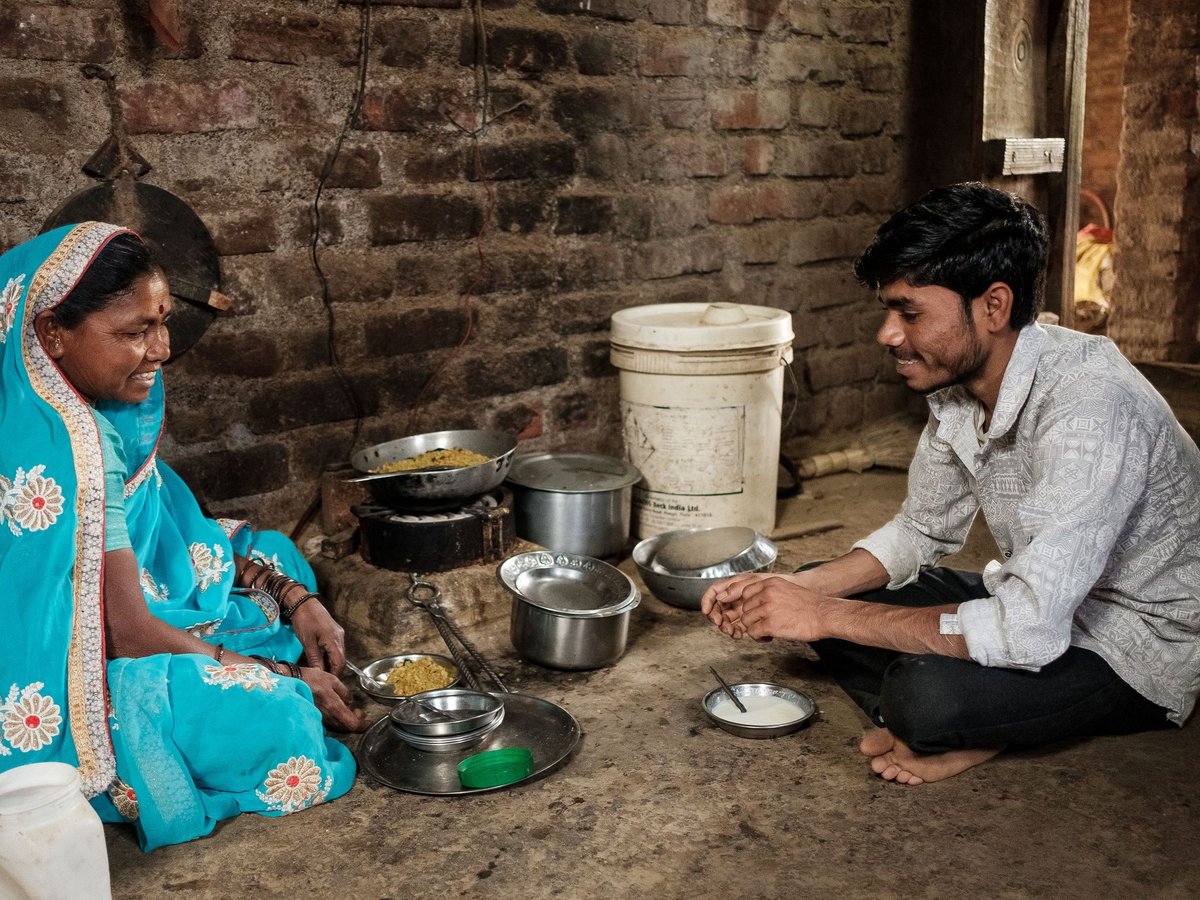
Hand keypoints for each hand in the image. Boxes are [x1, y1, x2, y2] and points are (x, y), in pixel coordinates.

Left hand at [288, 597, 346, 674]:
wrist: (303, 603)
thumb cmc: (304, 621)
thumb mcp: (307, 642)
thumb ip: (314, 659)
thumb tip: (319, 673)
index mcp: (334, 639)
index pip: (339, 663)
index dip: (334, 674)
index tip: (326, 682)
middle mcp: (340, 637)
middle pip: (341, 659)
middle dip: (333, 670)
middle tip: (322, 679)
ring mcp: (338, 634)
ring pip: (339, 654)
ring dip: (331, 663)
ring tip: (320, 670)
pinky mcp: (335, 632)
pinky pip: (336, 648)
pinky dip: (330, 656)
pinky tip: (321, 659)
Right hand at [300, 667, 368, 732]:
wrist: (291, 683)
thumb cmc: (311, 680)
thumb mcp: (333, 680)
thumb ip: (344, 692)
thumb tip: (350, 702)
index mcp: (334, 707)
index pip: (352, 724)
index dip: (362, 726)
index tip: (368, 723)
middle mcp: (327, 717)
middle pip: (346, 728)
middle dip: (356, 722)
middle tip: (359, 712)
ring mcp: (320, 719)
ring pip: (338, 726)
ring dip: (346, 720)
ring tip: (350, 709)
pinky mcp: (315, 718)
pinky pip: (330, 723)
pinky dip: (337, 719)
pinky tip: (337, 710)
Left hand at [701, 572, 827, 641]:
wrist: (824, 614)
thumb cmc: (810, 605)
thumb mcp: (787, 589)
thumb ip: (770, 592)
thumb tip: (756, 602)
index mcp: (771, 583)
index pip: (746, 593)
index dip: (749, 605)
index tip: (756, 612)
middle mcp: (767, 593)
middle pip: (744, 608)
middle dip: (752, 618)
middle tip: (763, 624)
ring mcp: (767, 609)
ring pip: (746, 621)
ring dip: (754, 628)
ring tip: (766, 631)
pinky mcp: (770, 624)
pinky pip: (752, 632)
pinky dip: (758, 637)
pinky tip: (769, 637)